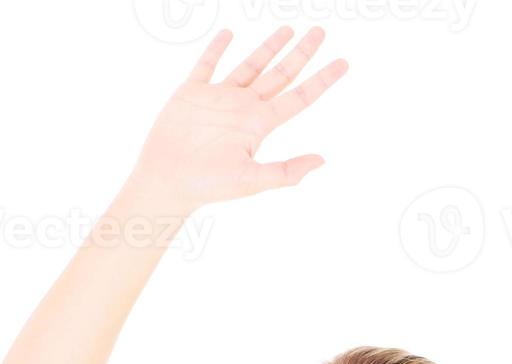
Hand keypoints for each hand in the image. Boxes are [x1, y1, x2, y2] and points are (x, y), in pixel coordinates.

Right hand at [124, 26, 347, 213]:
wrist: (168, 181)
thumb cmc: (208, 185)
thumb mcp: (252, 180)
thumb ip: (285, 171)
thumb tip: (322, 160)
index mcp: (260, 124)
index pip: (299, 96)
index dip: (322, 79)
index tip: (344, 62)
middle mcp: (244, 108)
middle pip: (281, 74)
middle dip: (301, 53)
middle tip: (320, 32)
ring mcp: (219, 98)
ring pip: (250, 66)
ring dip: (268, 47)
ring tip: (287, 29)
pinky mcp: (192, 93)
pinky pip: (207, 65)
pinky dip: (217, 49)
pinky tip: (229, 35)